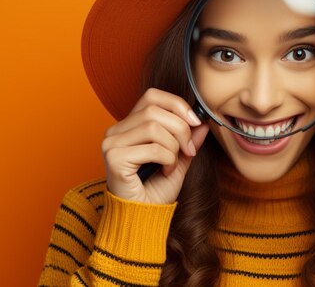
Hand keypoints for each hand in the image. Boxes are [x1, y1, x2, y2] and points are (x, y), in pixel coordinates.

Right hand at [101, 88, 208, 203]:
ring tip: (173, 164)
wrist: (142, 217)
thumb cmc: (156, 190)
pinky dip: (168, 159)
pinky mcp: (114, 158)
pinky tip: (165, 171)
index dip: (177, 104)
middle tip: (189, 150)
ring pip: (154, 127)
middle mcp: (116, 130)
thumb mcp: (178, 159)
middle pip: (155, 110)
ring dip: (174, 146)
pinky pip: (152, 148)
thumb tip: (203, 121)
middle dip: (181, 129)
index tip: (195, 121)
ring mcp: (112, 143)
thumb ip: (188, 139)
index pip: (152, 96)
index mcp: (128, 125)